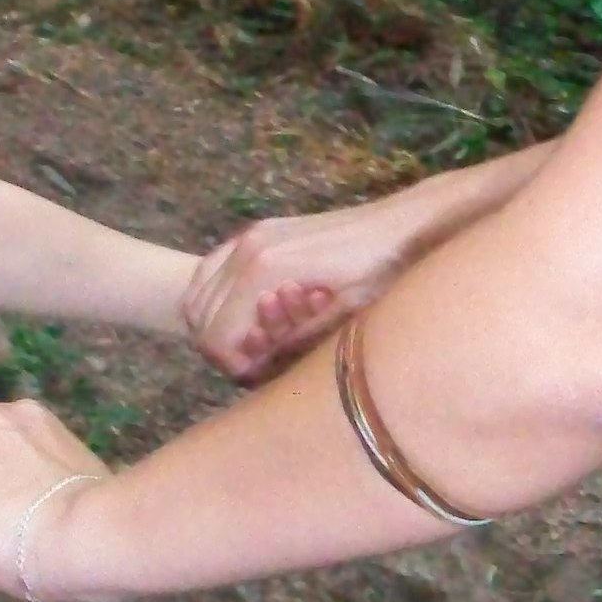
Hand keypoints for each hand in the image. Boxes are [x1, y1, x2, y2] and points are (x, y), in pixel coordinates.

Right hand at [180, 196, 434, 384]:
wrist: (403, 226)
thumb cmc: (383, 273)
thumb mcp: (344, 317)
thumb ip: (293, 341)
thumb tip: (255, 363)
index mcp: (265, 269)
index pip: (216, 335)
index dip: (232, 366)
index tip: (258, 375)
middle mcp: (248, 248)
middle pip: (199, 317)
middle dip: (223, 348)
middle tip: (258, 362)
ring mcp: (251, 236)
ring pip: (198, 294)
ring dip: (216, 324)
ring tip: (255, 340)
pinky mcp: (259, 232)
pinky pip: (211, 271)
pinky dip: (216, 299)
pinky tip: (247, 313)